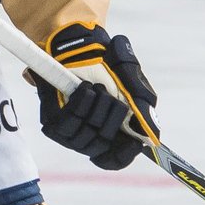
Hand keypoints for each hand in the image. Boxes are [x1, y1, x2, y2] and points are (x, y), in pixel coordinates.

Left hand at [32, 23, 157, 170]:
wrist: (81, 44)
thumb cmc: (108, 64)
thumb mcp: (132, 81)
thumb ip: (143, 106)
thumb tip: (152, 136)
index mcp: (109, 131)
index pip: (113, 160)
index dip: (123, 156)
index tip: (135, 144)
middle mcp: (87, 135)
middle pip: (102, 147)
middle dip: (113, 120)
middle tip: (114, 97)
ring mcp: (68, 131)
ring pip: (85, 137)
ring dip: (97, 110)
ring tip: (98, 88)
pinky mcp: (51, 120)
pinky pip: (68, 123)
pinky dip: (81, 104)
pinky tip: (85, 89)